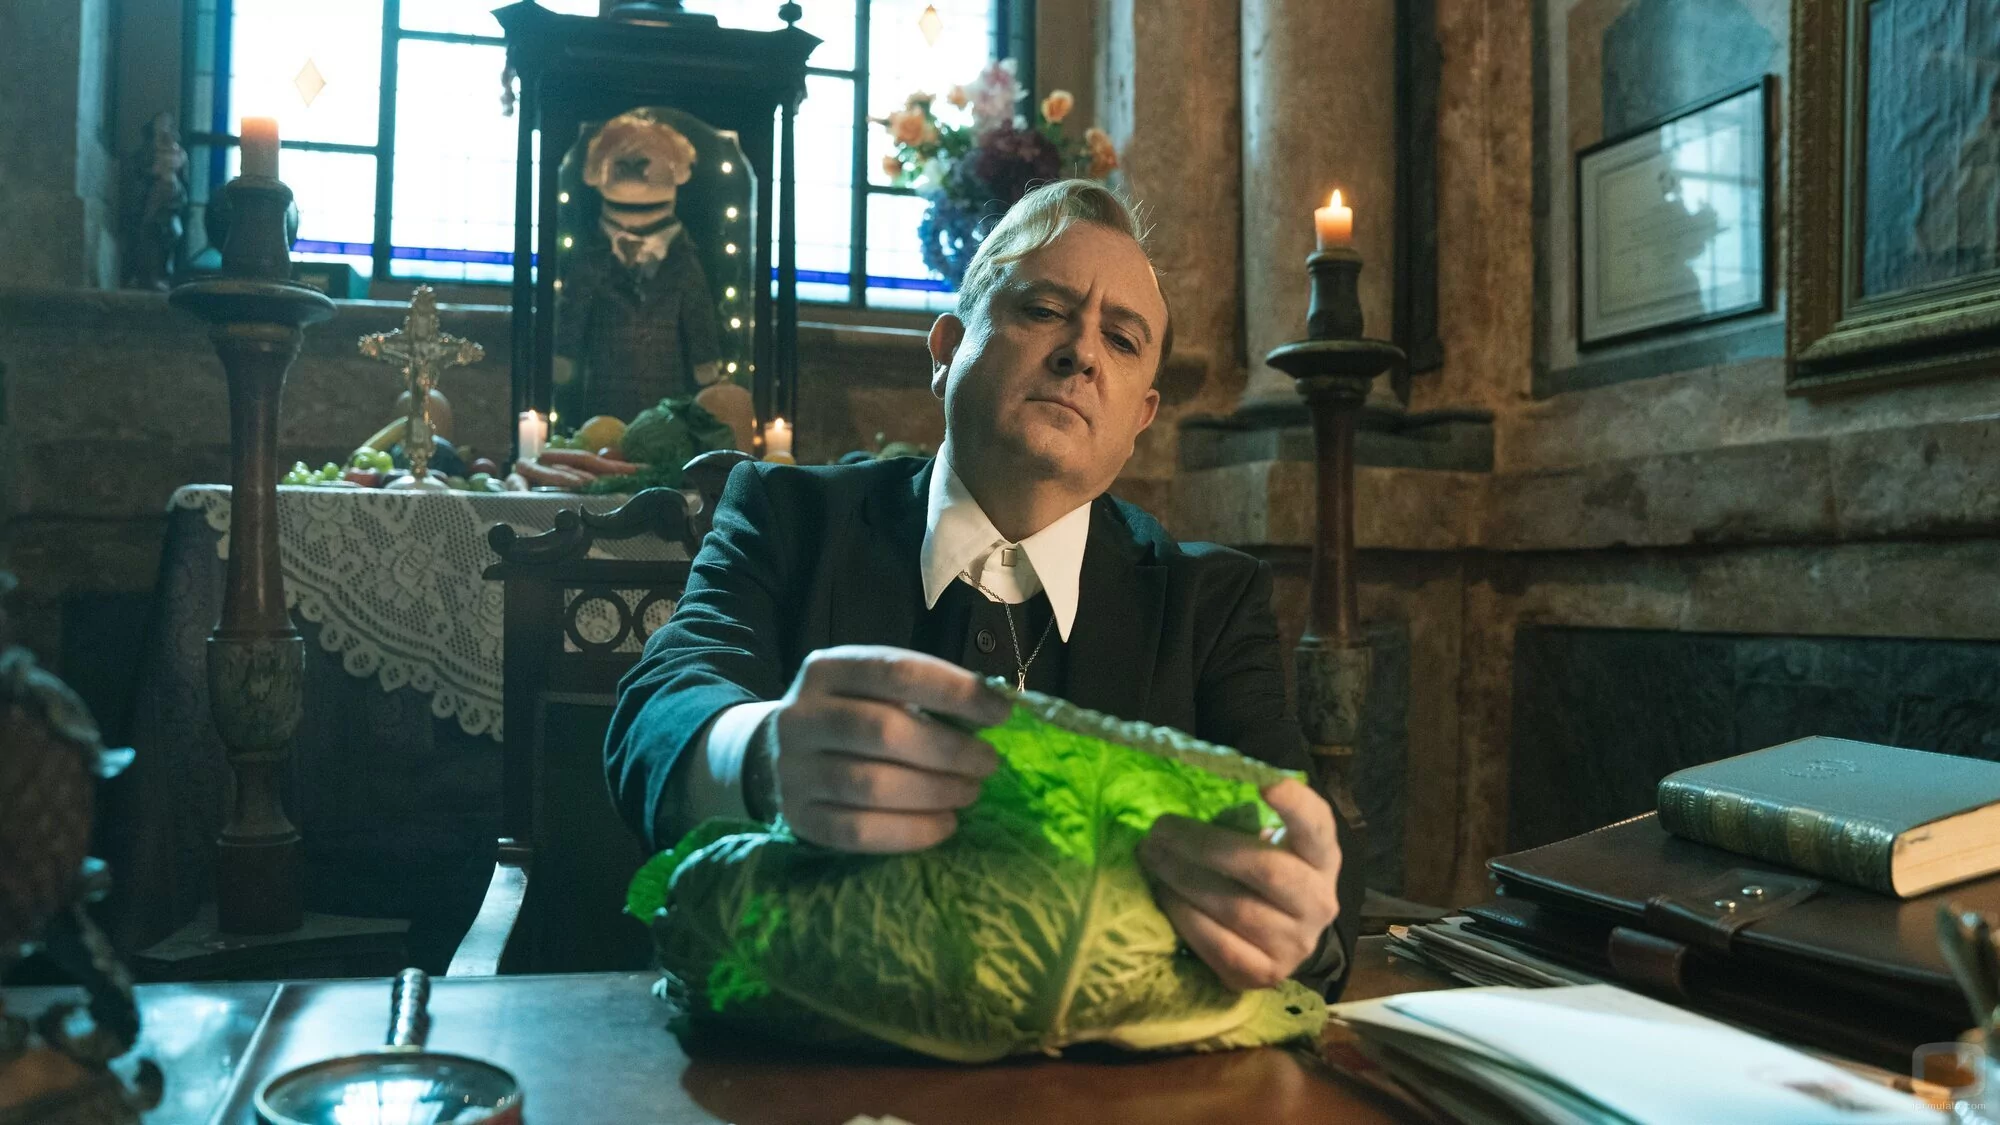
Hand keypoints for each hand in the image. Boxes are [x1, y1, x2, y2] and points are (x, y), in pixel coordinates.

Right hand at [768, 645, 1010, 852]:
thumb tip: (995, 710)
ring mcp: (793, 770)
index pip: (897, 673)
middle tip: (987, 763)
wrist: (775, 752)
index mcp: (828, 669)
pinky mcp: (798, 818)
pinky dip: (910, 832)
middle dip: (948, 750)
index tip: (1001, 712)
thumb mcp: (875, 688)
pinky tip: (944, 825)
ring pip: (871, 786)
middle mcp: (802, 716)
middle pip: (883, 731)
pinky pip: (858, 833)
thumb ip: (925, 693)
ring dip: (934, 792)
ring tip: (969, 792)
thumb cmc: (850, 713)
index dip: (955, 692)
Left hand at [1137, 779, 1342, 990]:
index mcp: (1323, 858)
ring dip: (1184, 879)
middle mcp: (1319, 902)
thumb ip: (1245, 820)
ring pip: (1236, 909)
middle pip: (1265, 870)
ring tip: (1152, 858)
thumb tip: (1190, 791)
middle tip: (1160, 829)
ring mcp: (1296, 944)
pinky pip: (1219, 945)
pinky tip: (1165, 895)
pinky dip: (1186, 917)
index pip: (1317, 827)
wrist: (1281, 936)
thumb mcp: (1269, 842)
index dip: (1295, 805)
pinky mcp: (1266, 973)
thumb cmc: (1263, 872)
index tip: (1265, 783)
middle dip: (1204, 846)